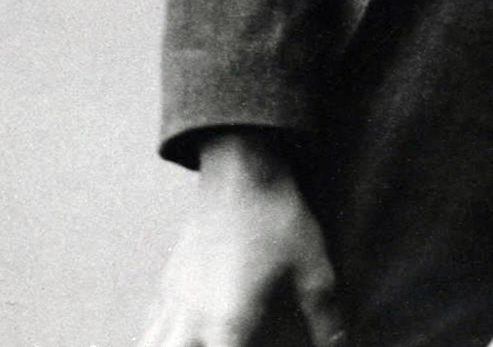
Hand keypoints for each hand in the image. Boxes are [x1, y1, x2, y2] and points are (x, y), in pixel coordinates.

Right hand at [141, 130, 345, 346]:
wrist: (240, 164)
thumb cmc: (276, 215)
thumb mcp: (312, 266)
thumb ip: (325, 316)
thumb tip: (341, 344)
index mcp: (227, 325)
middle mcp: (192, 320)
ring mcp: (175, 299)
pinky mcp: (169, 280)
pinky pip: (151, 328)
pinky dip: (155, 344)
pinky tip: (170, 343)